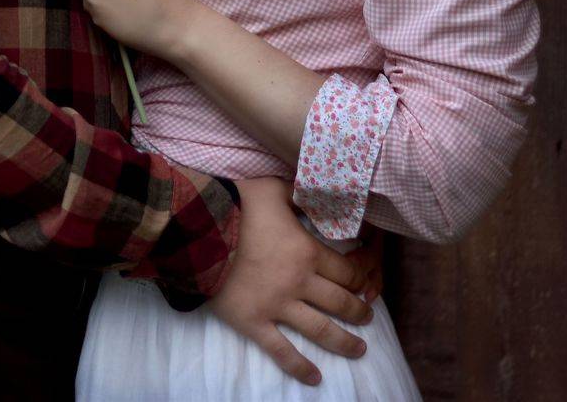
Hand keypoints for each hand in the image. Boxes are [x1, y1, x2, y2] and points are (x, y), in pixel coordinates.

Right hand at [207, 177, 375, 386]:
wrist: (198, 228)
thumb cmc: (237, 205)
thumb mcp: (274, 188)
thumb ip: (299, 194)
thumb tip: (316, 193)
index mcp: (307, 252)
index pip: (347, 271)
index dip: (362, 279)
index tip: (368, 285)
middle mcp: (299, 283)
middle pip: (340, 302)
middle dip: (360, 311)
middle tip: (368, 317)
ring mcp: (277, 306)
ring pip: (320, 330)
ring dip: (344, 342)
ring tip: (360, 350)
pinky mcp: (254, 322)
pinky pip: (280, 350)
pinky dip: (299, 366)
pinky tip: (315, 378)